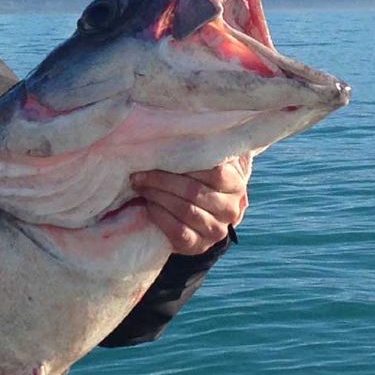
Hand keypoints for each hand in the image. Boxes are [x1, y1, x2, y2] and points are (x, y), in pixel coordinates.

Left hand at [130, 155, 250, 254]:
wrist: (201, 224)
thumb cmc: (198, 185)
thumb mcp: (204, 169)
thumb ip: (198, 154)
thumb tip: (173, 129)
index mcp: (235, 185)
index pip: (213, 171)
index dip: (183, 163)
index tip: (158, 155)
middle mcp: (230, 209)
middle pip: (193, 190)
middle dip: (161, 180)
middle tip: (138, 174)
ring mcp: (216, 230)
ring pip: (184, 210)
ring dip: (157, 196)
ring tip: (140, 186)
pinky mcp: (198, 245)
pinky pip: (177, 230)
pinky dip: (159, 216)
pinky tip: (148, 205)